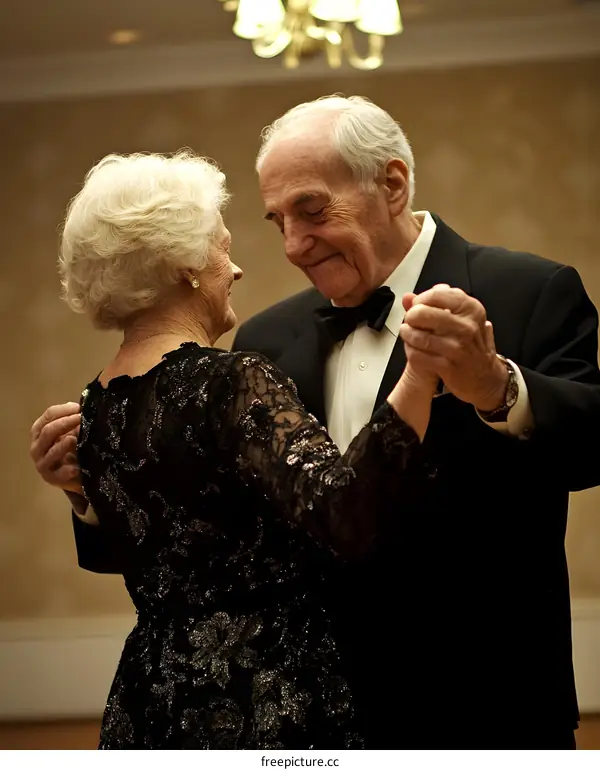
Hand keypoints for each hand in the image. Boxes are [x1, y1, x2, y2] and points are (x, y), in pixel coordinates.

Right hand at [30, 402, 82, 493]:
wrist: (75, 475)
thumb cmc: (72, 448)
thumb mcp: (72, 431)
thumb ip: (74, 420)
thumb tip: (85, 406)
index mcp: (40, 431)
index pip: (49, 416)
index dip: (64, 410)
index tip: (79, 407)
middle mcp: (37, 447)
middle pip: (48, 431)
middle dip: (66, 423)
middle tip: (81, 419)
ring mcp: (43, 464)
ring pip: (52, 451)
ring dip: (64, 444)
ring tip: (75, 439)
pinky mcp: (53, 479)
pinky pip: (59, 474)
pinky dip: (67, 470)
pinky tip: (76, 468)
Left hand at [399, 285, 507, 410]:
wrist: (485, 377)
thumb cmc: (471, 344)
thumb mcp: (462, 319)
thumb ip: (435, 304)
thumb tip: (407, 298)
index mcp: (472, 310)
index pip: (438, 295)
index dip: (421, 299)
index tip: (416, 304)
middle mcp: (467, 327)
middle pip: (424, 314)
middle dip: (411, 316)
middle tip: (410, 320)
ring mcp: (458, 348)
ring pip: (419, 336)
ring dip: (407, 334)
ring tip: (407, 333)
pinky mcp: (448, 367)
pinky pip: (418, 355)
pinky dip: (410, 351)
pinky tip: (412, 348)